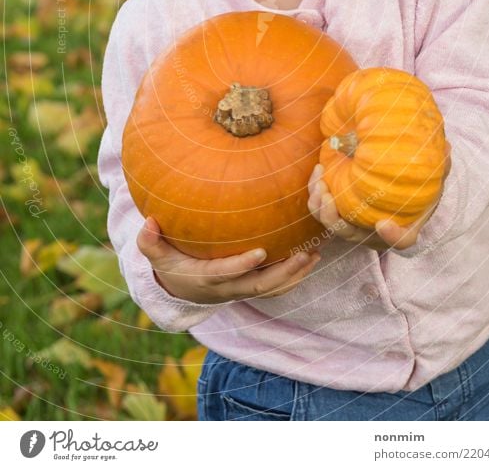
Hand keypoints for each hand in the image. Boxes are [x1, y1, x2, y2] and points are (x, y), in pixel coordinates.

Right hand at [136, 217, 321, 303]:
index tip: (261, 252)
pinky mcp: (251, 287)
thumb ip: (149, 241)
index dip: (242, 265)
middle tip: (305, 253)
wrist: (181, 290)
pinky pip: (276, 287)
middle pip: (259, 285)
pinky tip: (311, 258)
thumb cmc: (170, 265)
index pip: (225, 274)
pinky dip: (295, 277)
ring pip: (272, 288)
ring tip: (315, 254)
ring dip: (295, 274)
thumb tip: (148, 223)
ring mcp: (241, 290)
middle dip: (284, 272)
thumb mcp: (155, 255)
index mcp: (205, 278)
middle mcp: (227, 288)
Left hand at [307, 141, 451, 251]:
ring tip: (319, 182)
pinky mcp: (339, 211)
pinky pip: (322, 210)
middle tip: (328, 196)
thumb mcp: (432, 174)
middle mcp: (376, 232)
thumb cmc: (416, 183)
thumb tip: (446, 147)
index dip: (393, 237)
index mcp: (403, 227)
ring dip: (320, 207)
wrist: (398, 181)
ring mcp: (356, 224)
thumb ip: (439, 165)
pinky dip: (316, 193)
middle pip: (352, 236)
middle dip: (335, 219)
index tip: (382, 223)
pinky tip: (318, 170)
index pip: (402, 241)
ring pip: (331, 225)